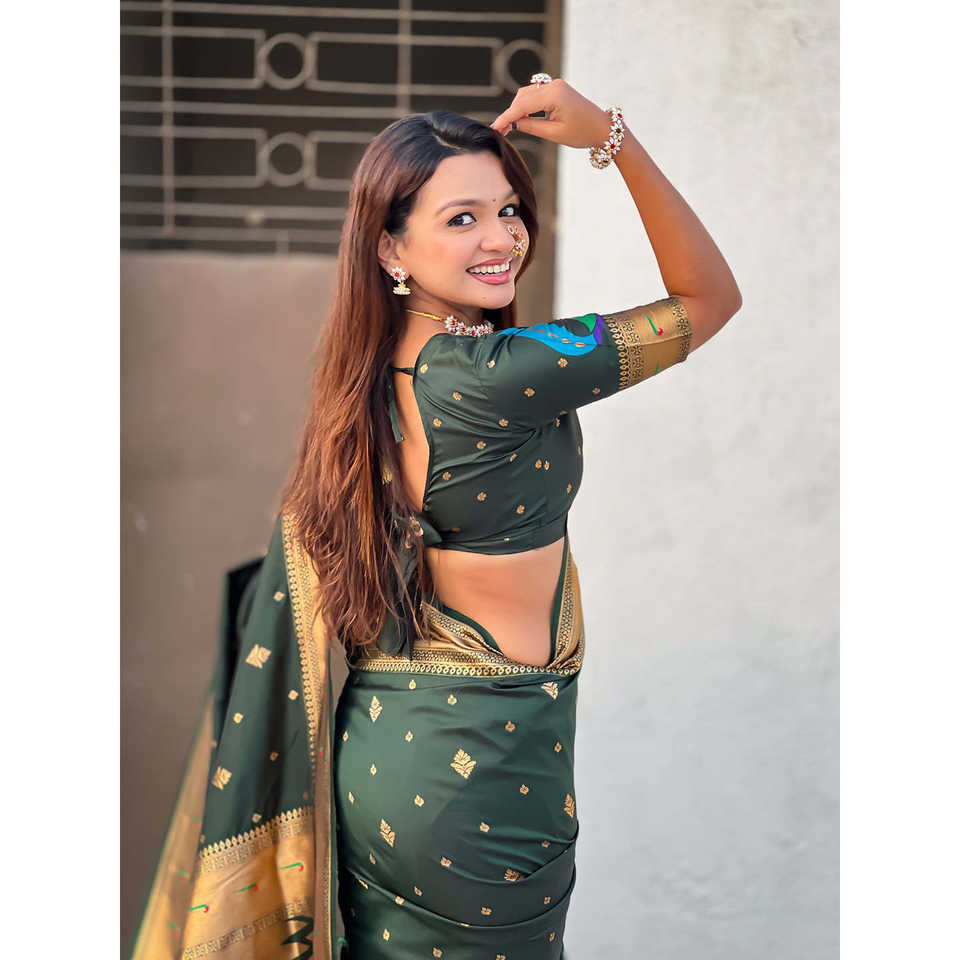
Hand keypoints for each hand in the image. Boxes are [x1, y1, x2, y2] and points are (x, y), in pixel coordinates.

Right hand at [489, 79, 614, 149]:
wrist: (602, 127)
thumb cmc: (583, 133)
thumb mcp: (555, 134)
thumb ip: (532, 127)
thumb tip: (513, 124)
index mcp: (554, 95)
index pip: (522, 106)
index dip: (506, 118)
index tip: (494, 128)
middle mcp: (553, 85)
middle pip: (522, 97)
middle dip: (509, 114)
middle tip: (499, 132)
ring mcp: (555, 85)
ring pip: (526, 95)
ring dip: (517, 109)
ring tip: (508, 128)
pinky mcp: (556, 89)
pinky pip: (535, 94)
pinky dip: (526, 106)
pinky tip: (521, 119)